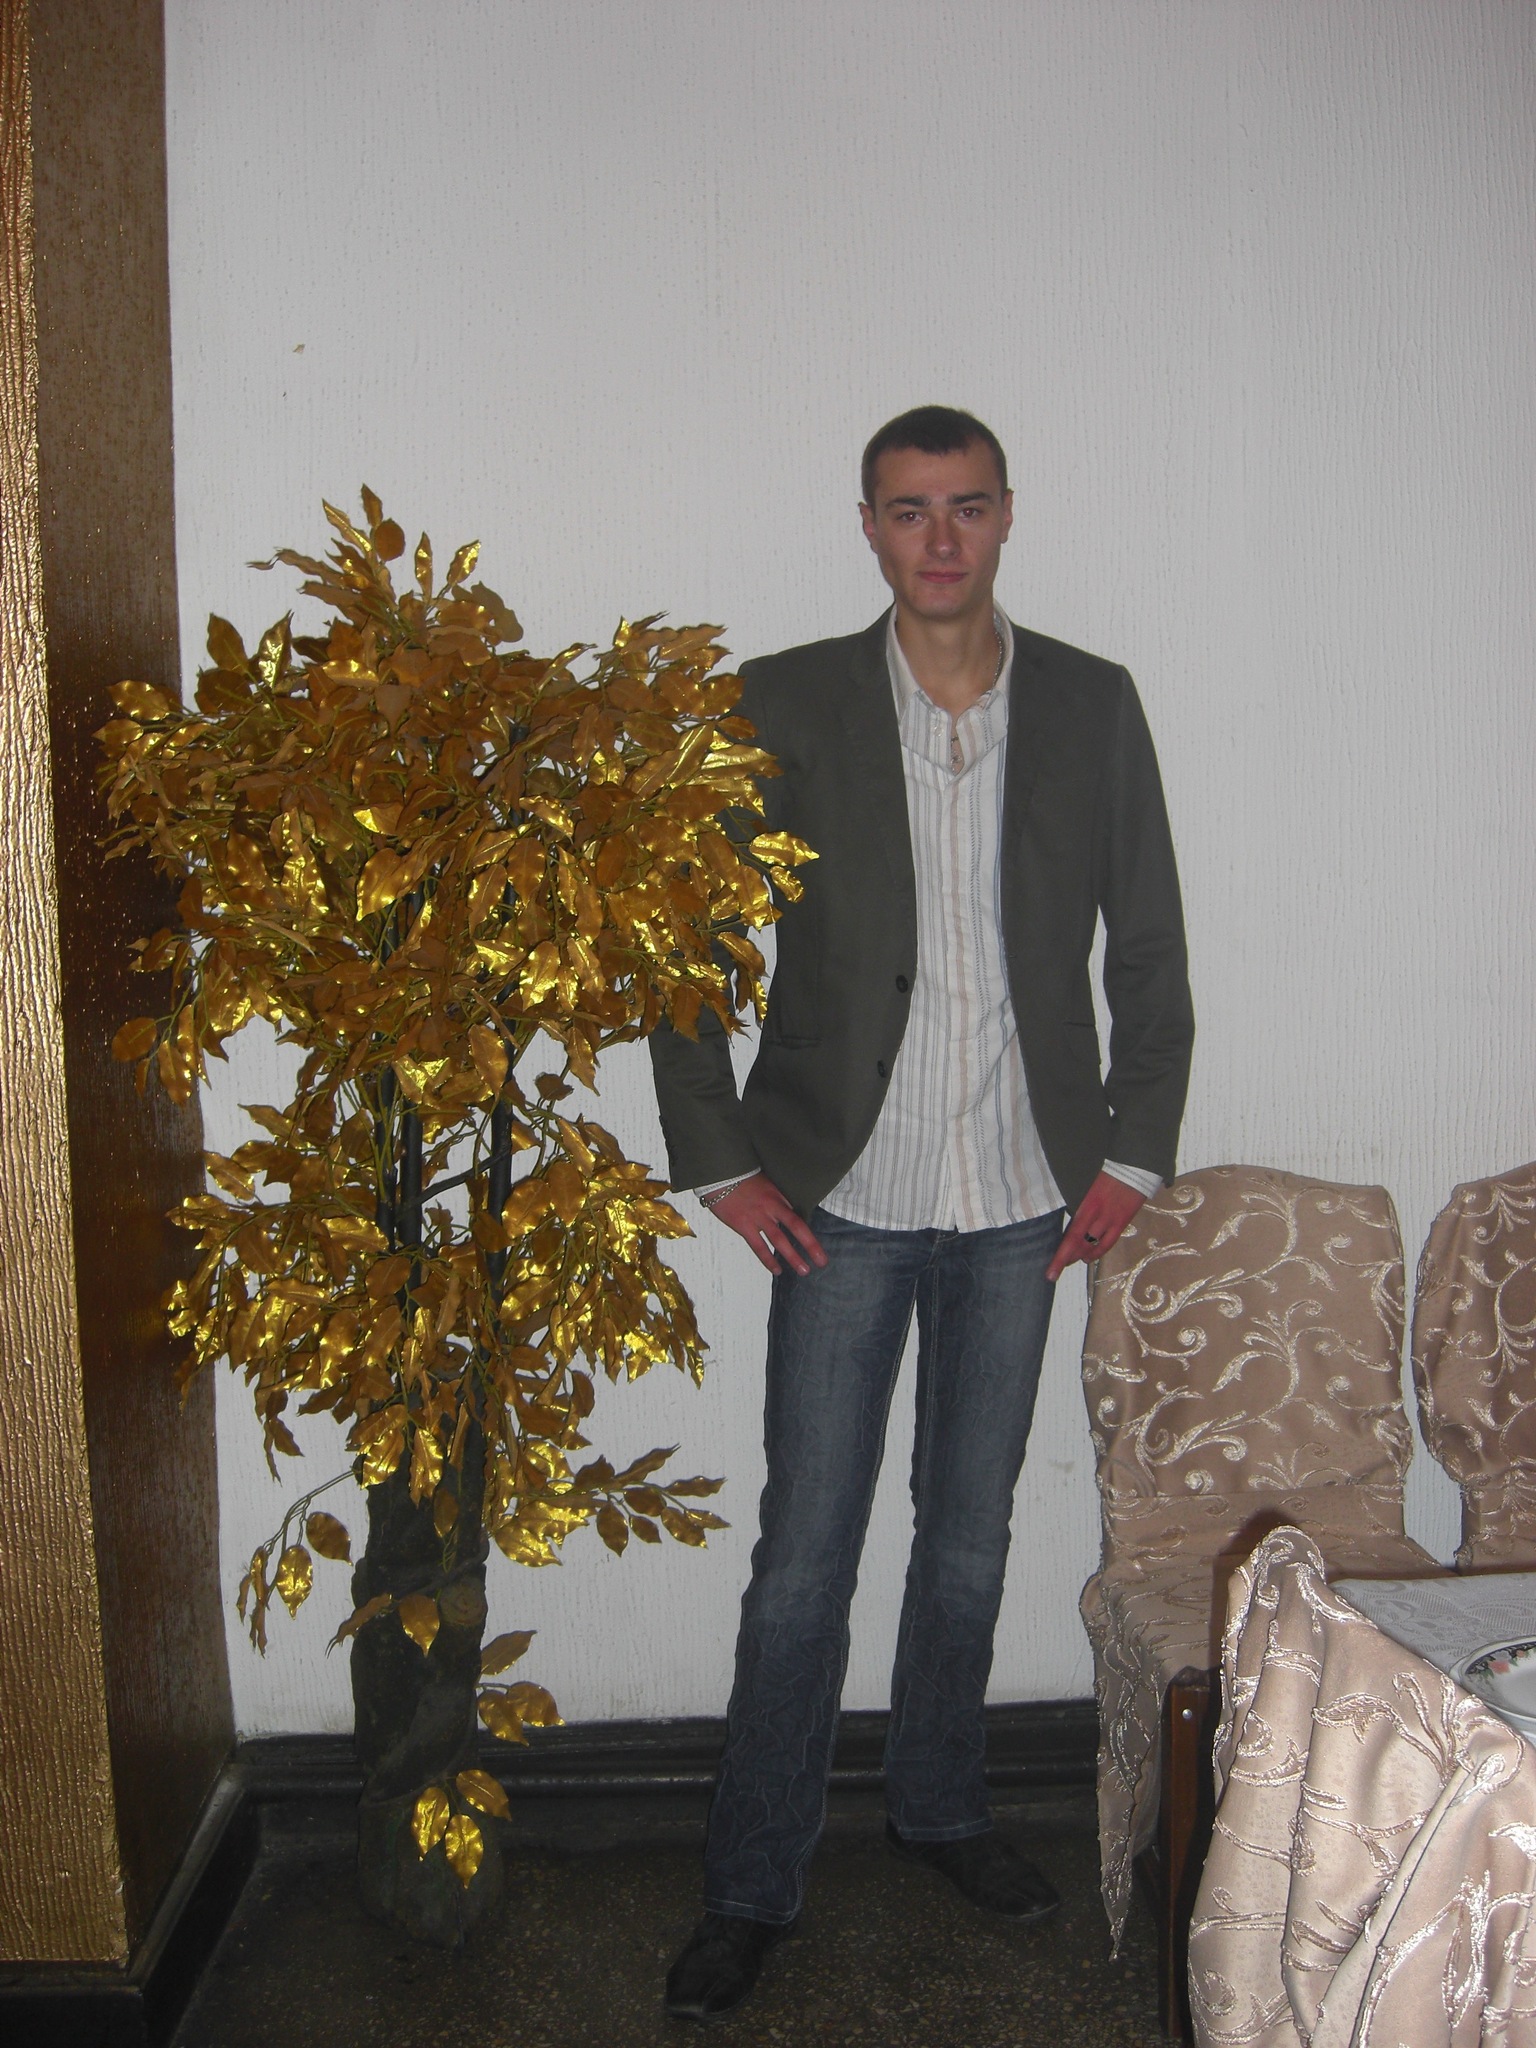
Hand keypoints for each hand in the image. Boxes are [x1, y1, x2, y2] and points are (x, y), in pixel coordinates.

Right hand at [708, 1173, 827, 1276]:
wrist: (720, 1176)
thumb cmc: (742, 1179)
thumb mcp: (765, 1184)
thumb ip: (776, 1199)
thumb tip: (788, 1212)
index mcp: (778, 1197)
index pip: (798, 1216)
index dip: (809, 1232)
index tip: (819, 1245)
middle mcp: (771, 1207)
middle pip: (796, 1228)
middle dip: (810, 1246)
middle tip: (822, 1261)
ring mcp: (757, 1217)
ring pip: (779, 1240)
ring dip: (792, 1257)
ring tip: (804, 1270)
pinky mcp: (743, 1225)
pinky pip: (758, 1246)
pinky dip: (768, 1260)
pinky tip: (777, 1270)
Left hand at [1046, 1171, 1145, 1282]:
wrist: (1133, 1168)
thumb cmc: (1108, 1177)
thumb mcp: (1089, 1189)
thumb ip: (1081, 1207)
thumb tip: (1071, 1225)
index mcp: (1086, 1205)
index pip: (1071, 1235)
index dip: (1061, 1255)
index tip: (1051, 1271)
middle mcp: (1097, 1216)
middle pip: (1079, 1243)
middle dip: (1065, 1259)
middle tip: (1054, 1271)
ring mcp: (1111, 1221)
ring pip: (1092, 1245)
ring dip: (1081, 1256)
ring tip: (1071, 1262)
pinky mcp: (1123, 1222)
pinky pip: (1109, 1242)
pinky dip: (1098, 1252)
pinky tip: (1089, 1259)